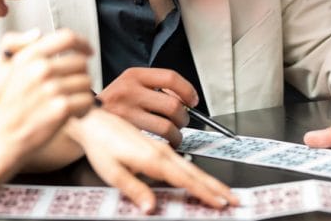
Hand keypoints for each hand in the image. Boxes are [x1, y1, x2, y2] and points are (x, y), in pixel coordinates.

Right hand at [0, 29, 94, 154]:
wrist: (3, 138)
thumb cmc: (4, 104)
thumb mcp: (0, 67)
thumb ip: (15, 43)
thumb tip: (38, 33)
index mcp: (30, 55)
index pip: (67, 37)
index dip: (82, 42)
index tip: (88, 51)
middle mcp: (42, 69)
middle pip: (81, 62)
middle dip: (80, 75)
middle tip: (70, 87)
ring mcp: (53, 89)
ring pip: (86, 82)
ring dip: (82, 93)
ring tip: (68, 102)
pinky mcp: (62, 109)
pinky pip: (87, 101)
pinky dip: (84, 109)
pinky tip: (72, 114)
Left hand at [70, 109, 236, 213]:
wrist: (94, 121)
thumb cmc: (100, 145)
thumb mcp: (112, 172)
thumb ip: (134, 189)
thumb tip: (150, 208)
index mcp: (152, 159)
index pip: (185, 179)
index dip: (205, 192)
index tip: (222, 202)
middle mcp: (160, 151)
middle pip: (194, 172)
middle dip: (216, 186)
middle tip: (235, 199)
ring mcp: (160, 147)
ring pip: (190, 165)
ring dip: (210, 179)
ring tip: (225, 192)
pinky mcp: (156, 146)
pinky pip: (182, 160)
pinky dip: (196, 172)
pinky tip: (199, 180)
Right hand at [96, 68, 196, 146]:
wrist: (84, 117)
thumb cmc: (113, 103)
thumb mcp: (130, 84)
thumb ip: (155, 87)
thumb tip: (185, 99)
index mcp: (133, 75)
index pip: (170, 78)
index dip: (188, 90)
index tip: (193, 100)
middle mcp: (129, 91)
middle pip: (173, 105)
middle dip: (184, 117)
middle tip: (181, 121)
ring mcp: (126, 113)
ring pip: (167, 127)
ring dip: (177, 134)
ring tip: (174, 134)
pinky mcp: (126, 133)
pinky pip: (156, 141)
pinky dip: (165, 144)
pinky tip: (163, 143)